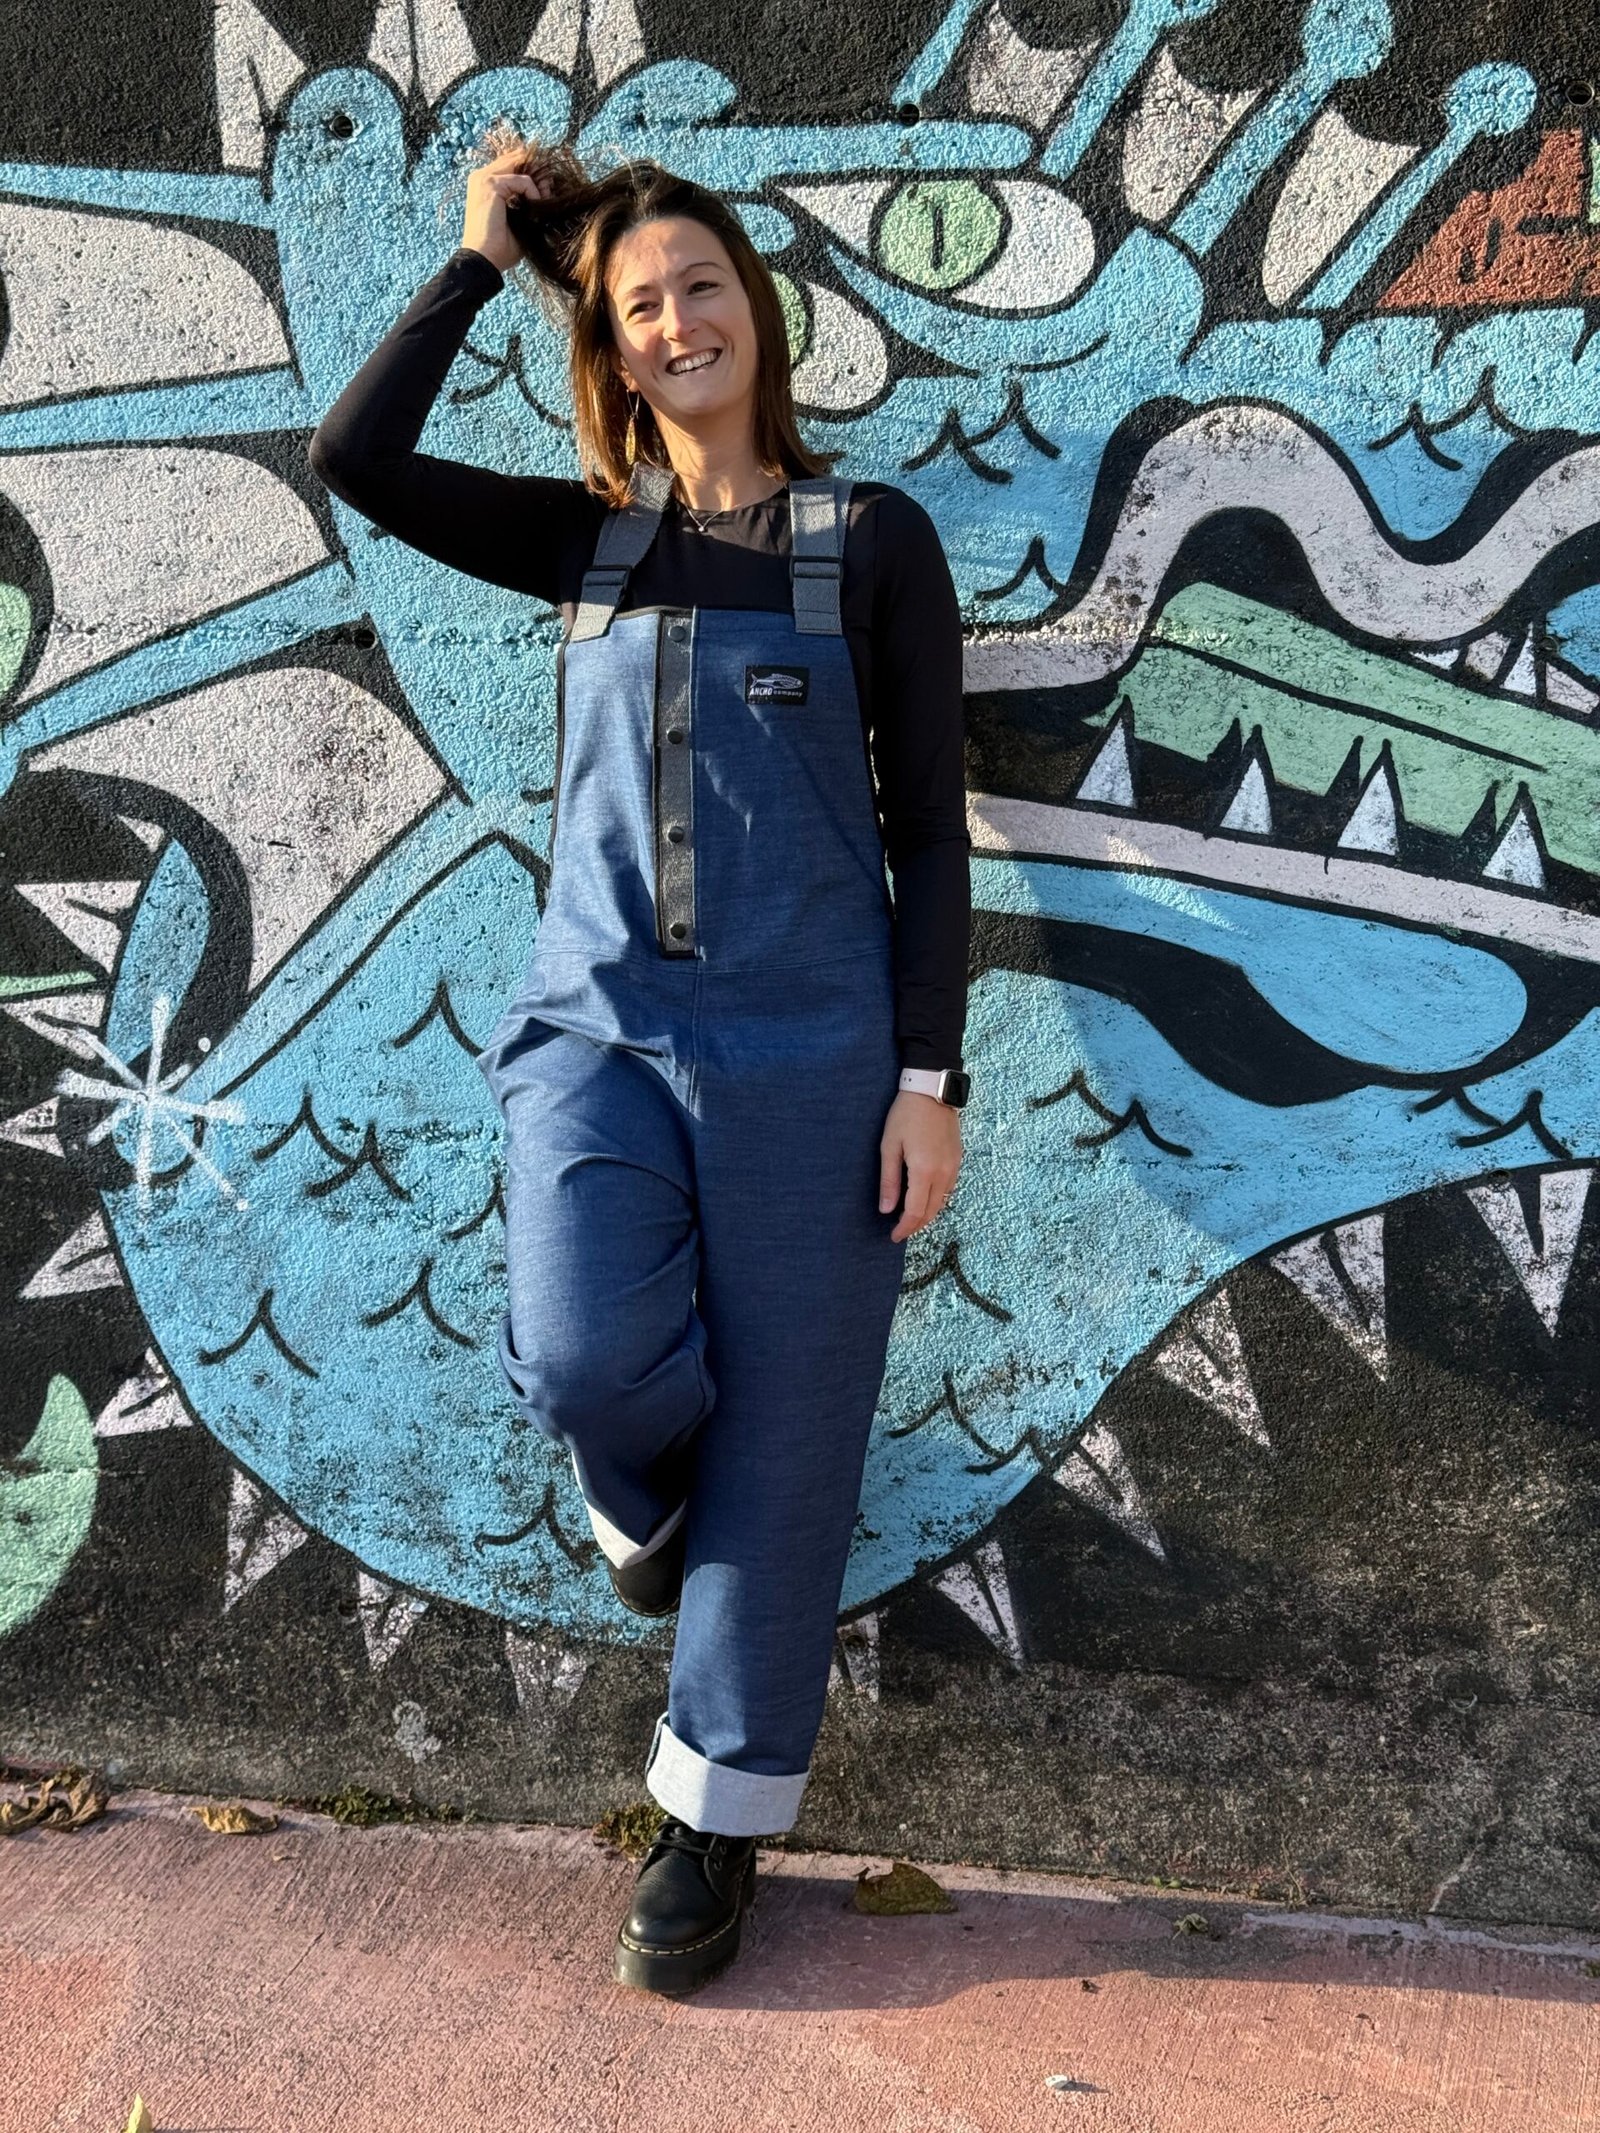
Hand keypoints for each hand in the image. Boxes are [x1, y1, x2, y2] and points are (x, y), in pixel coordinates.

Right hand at [461, 145, 557, 275]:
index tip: (544, 191)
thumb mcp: (518, 220)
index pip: (510, 166)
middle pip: (514, 160)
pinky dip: (533, 193)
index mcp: (484, 185)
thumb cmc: (500, 248)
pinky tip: (535, 209)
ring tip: (543, 203)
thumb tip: (548, 186)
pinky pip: (522, 180)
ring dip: (536, 185)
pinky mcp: (491, 185)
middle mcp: (481, 178)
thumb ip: (528, 202)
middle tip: (548, 191)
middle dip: (535, 174)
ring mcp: (484, 179)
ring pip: (519, 168)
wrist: (484, 260)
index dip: (530, 174)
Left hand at [879, 1090, 962, 1242]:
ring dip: (926, 1214)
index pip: (915, 1212)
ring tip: (909, 1218)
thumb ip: (889, 1180)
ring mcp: (953, 1167)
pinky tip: (923, 1198)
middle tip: (900, 1231)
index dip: (904, 1228)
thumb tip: (886, 1209)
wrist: (931, 1091)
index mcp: (924, 1171)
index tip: (893, 1236)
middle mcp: (943, 1173)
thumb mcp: (889, 1146)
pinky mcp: (958, 1160)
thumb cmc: (905, 1115)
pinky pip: (948, 1189)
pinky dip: (936, 1200)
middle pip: (931, 1212)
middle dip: (915, 1226)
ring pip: (941, 1203)